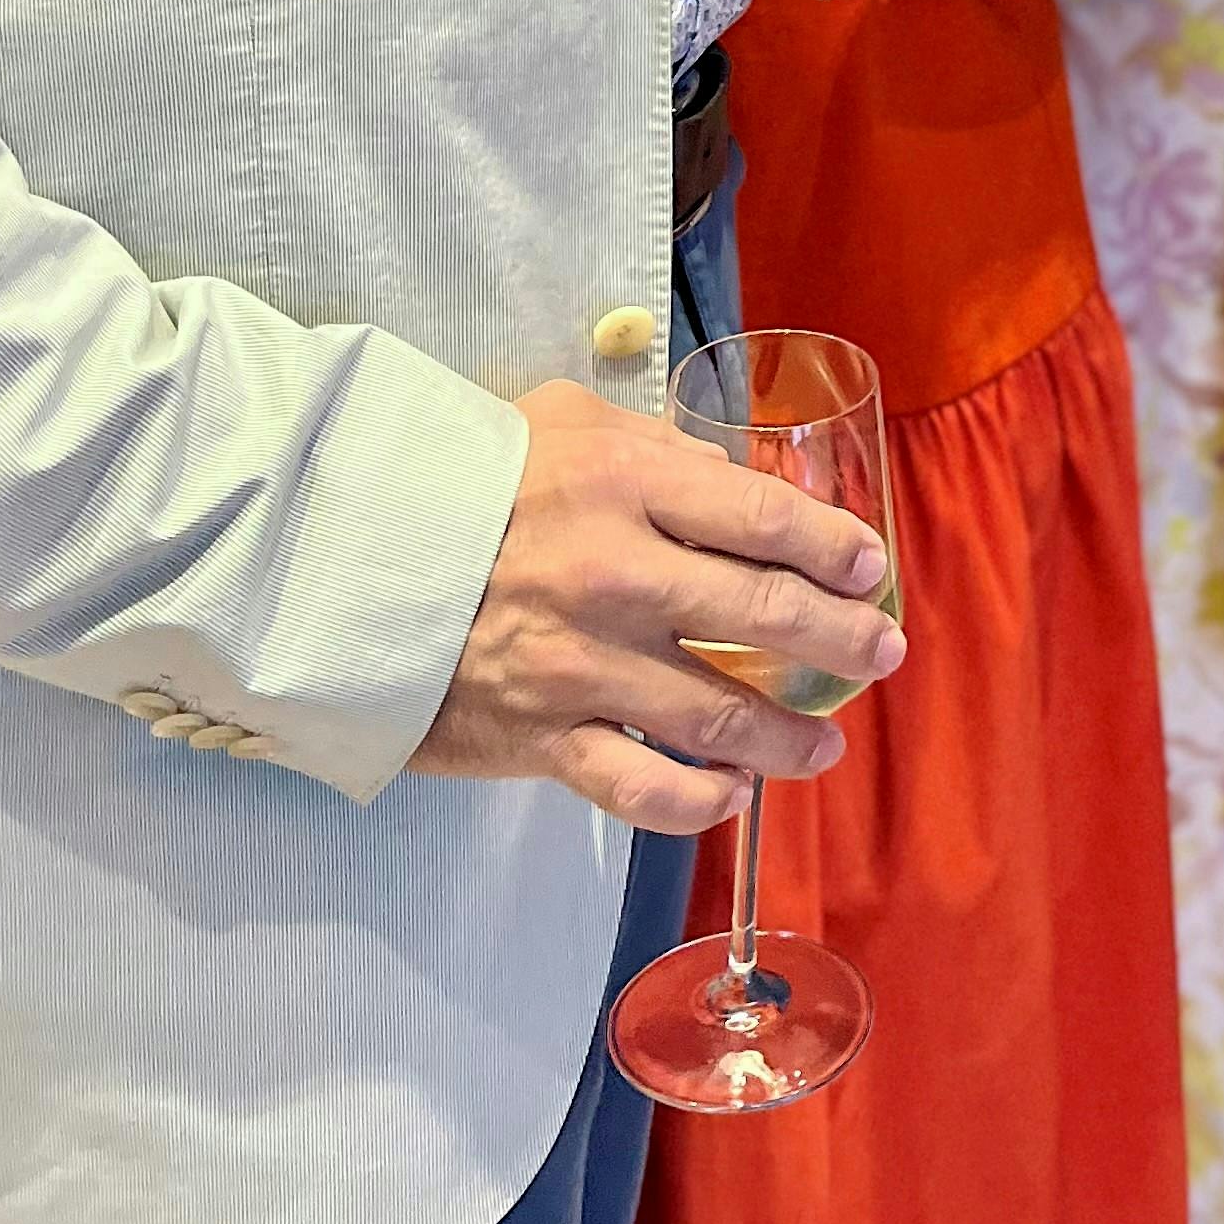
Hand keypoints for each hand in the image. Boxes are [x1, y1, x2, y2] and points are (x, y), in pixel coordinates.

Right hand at [411, 382, 904, 835]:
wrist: (341, 559)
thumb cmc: (461, 478)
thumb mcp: (562, 422)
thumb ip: (656, 449)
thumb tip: (735, 482)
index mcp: (625, 486)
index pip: (764, 519)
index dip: (832, 548)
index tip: (871, 568)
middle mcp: (617, 577)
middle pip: (763, 615)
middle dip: (840, 640)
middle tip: (883, 652)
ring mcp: (581, 666)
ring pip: (719, 716)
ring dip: (788, 736)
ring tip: (825, 745)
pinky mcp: (541, 737)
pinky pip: (641, 789)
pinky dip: (697, 801)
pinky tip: (731, 794)